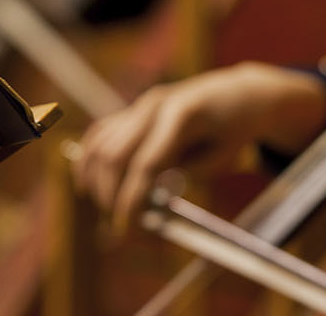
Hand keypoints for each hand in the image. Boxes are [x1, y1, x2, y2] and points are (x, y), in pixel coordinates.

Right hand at [73, 62, 325, 231]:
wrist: (238, 94)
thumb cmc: (235, 128)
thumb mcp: (222, 155)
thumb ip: (186, 173)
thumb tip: (146, 197)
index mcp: (182, 115)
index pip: (145, 164)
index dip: (131, 201)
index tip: (127, 231)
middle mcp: (153, 106)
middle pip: (114, 157)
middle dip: (111, 196)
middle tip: (120, 227)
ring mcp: (140, 106)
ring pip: (100, 146)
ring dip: (97, 183)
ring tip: (110, 211)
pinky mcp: (133, 110)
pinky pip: (99, 135)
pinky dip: (88, 161)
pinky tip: (87, 186)